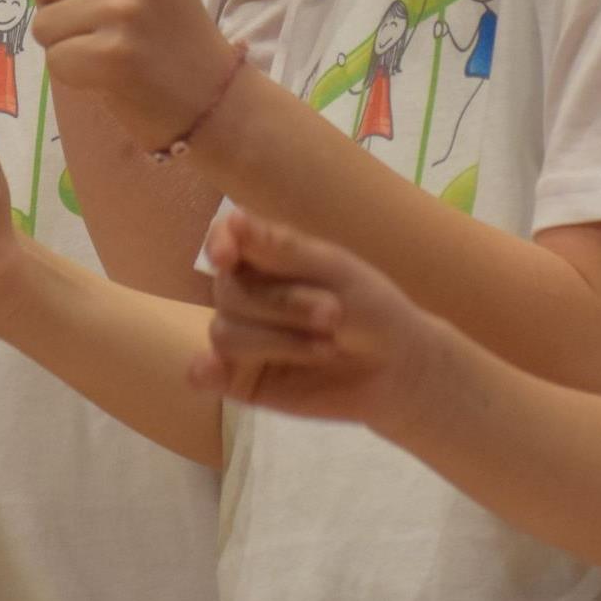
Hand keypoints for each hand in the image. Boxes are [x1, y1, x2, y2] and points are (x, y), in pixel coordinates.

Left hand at [19, 0, 241, 151]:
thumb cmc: (166, 37)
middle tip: (111, 30)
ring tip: (111, 53)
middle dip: (65, 10)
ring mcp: (123, 10)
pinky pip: (55, 60)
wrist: (213, 98)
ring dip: (67, 45)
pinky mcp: (112, 55)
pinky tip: (109, 76)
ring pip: (44, 23)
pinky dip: (74, 75)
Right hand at [193, 210, 448, 430]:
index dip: (218, 244)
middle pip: (229, 293)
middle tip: (334, 314)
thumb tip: (231, 219)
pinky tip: (211, 371)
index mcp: (263, 259)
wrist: (396, 369)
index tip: (225, 255)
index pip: (223, 242)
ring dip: (280, 341)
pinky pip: (208, 375)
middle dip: (283, 304)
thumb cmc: (369, 308)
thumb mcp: (334, 270)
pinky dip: (205, 370)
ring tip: (326, 347)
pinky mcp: (241, 381)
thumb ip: (280, 249)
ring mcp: (241, 341)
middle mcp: (245, 295)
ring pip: (226, 333)